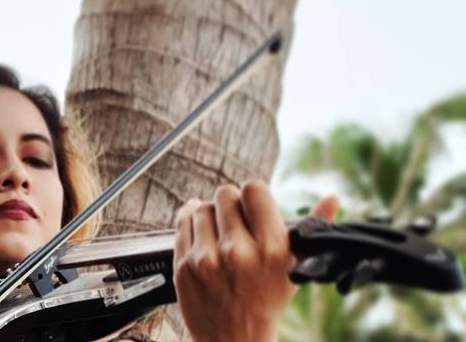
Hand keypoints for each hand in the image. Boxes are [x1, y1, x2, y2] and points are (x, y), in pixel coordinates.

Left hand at [172, 181, 337, 341]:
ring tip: (221, 235)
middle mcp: (238, 252)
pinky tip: (203, 234)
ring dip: (211, 216)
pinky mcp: (184, 265)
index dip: (253, 195)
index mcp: (271, 249)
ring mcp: (206, 259)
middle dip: (231, 204)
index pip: (253, 189)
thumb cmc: (268, 300)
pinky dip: (191, 223)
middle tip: (236, 222)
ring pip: (201, 207)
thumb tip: (333, 198)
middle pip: (225, 194)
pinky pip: (182, 223)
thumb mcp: (294, 268)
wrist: (235, 341)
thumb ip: (313, 230)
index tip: (254, 206)